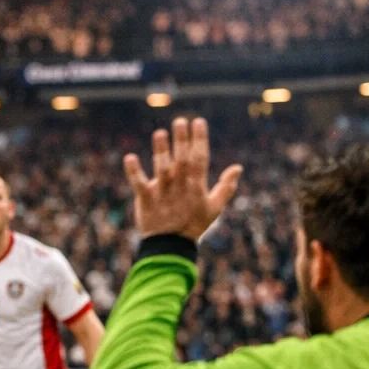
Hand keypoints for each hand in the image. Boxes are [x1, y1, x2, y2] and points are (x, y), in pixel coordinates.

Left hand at [123, 118, 242, 241]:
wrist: (171, 247)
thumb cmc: (193, 224)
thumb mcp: (214, 208)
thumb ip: (226, 187)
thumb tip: (238, 167)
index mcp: (196, 187)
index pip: (199, 160)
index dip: (199, 140)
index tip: (198, 122)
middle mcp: (180, 187)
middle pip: (182, 160)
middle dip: (181, 140)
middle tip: (180, 120)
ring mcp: (162, 193)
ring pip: (162, 169)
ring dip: (161, 151)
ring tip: (159, 133)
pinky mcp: (146, 200)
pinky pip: (139, 184)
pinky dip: (134, 172)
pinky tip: (130, 158)